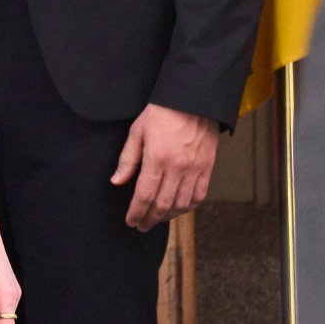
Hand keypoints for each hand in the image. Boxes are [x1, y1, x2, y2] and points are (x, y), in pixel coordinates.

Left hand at [111, 102, 218, 232]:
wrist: (194, 97)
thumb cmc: (163, 111)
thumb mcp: (137, 131)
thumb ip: (127, 159)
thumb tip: (117, 181)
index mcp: (157, 159)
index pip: (144, 196)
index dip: (136, 213)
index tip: (131, 221)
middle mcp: (177, 168)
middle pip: (162, 205)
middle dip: (149, 219)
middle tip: (141, 226)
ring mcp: (195, 169)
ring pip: (181, 204)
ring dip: (168, 216)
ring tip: (157, 219)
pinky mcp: (208, 167)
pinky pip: (199, 195)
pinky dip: (188, 207)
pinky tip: (178, 209)